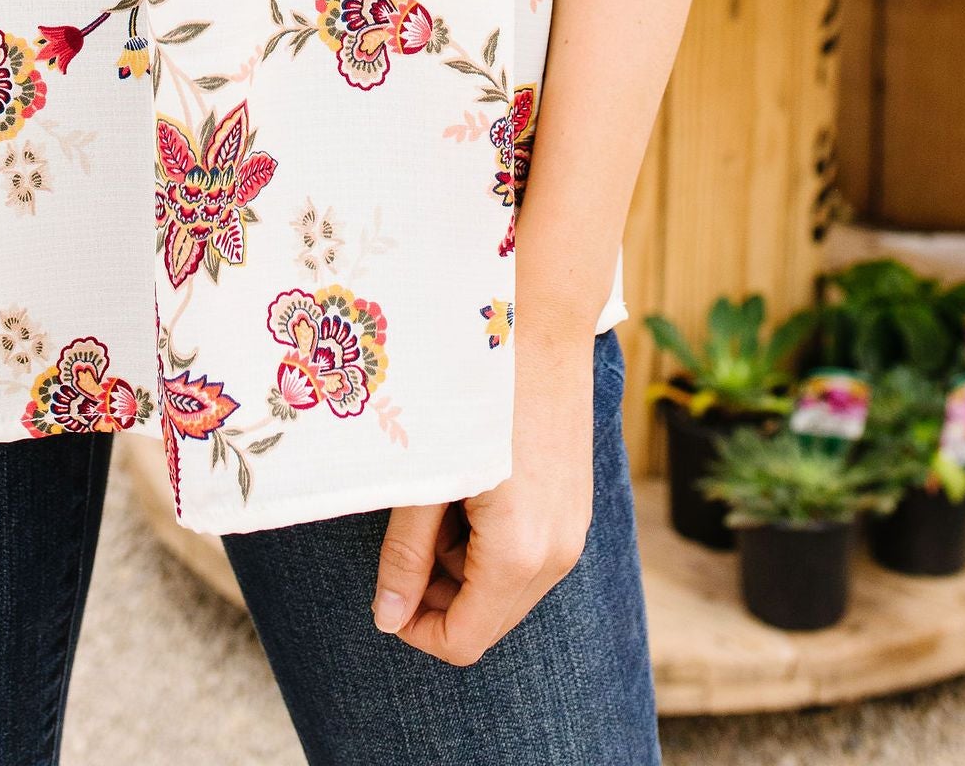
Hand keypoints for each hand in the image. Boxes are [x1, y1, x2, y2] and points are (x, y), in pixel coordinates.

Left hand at [370, 327, 594, 665]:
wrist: (542, 324)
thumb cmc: (475, 396)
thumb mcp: (428, 478)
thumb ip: (406, 556)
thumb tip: (387, 619)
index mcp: (518, 554)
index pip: (463, 641)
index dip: (416, 629)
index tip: (388, 593)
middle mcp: (557, 556)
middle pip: (487, 620)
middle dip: (439, 595)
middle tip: (410, 534)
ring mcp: (574, 532)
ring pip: (508, 589)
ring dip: (464, 568)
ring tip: (439, 500)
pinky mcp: (577, 507)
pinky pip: (530, 555)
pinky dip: (493, 543)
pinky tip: (471, 488)